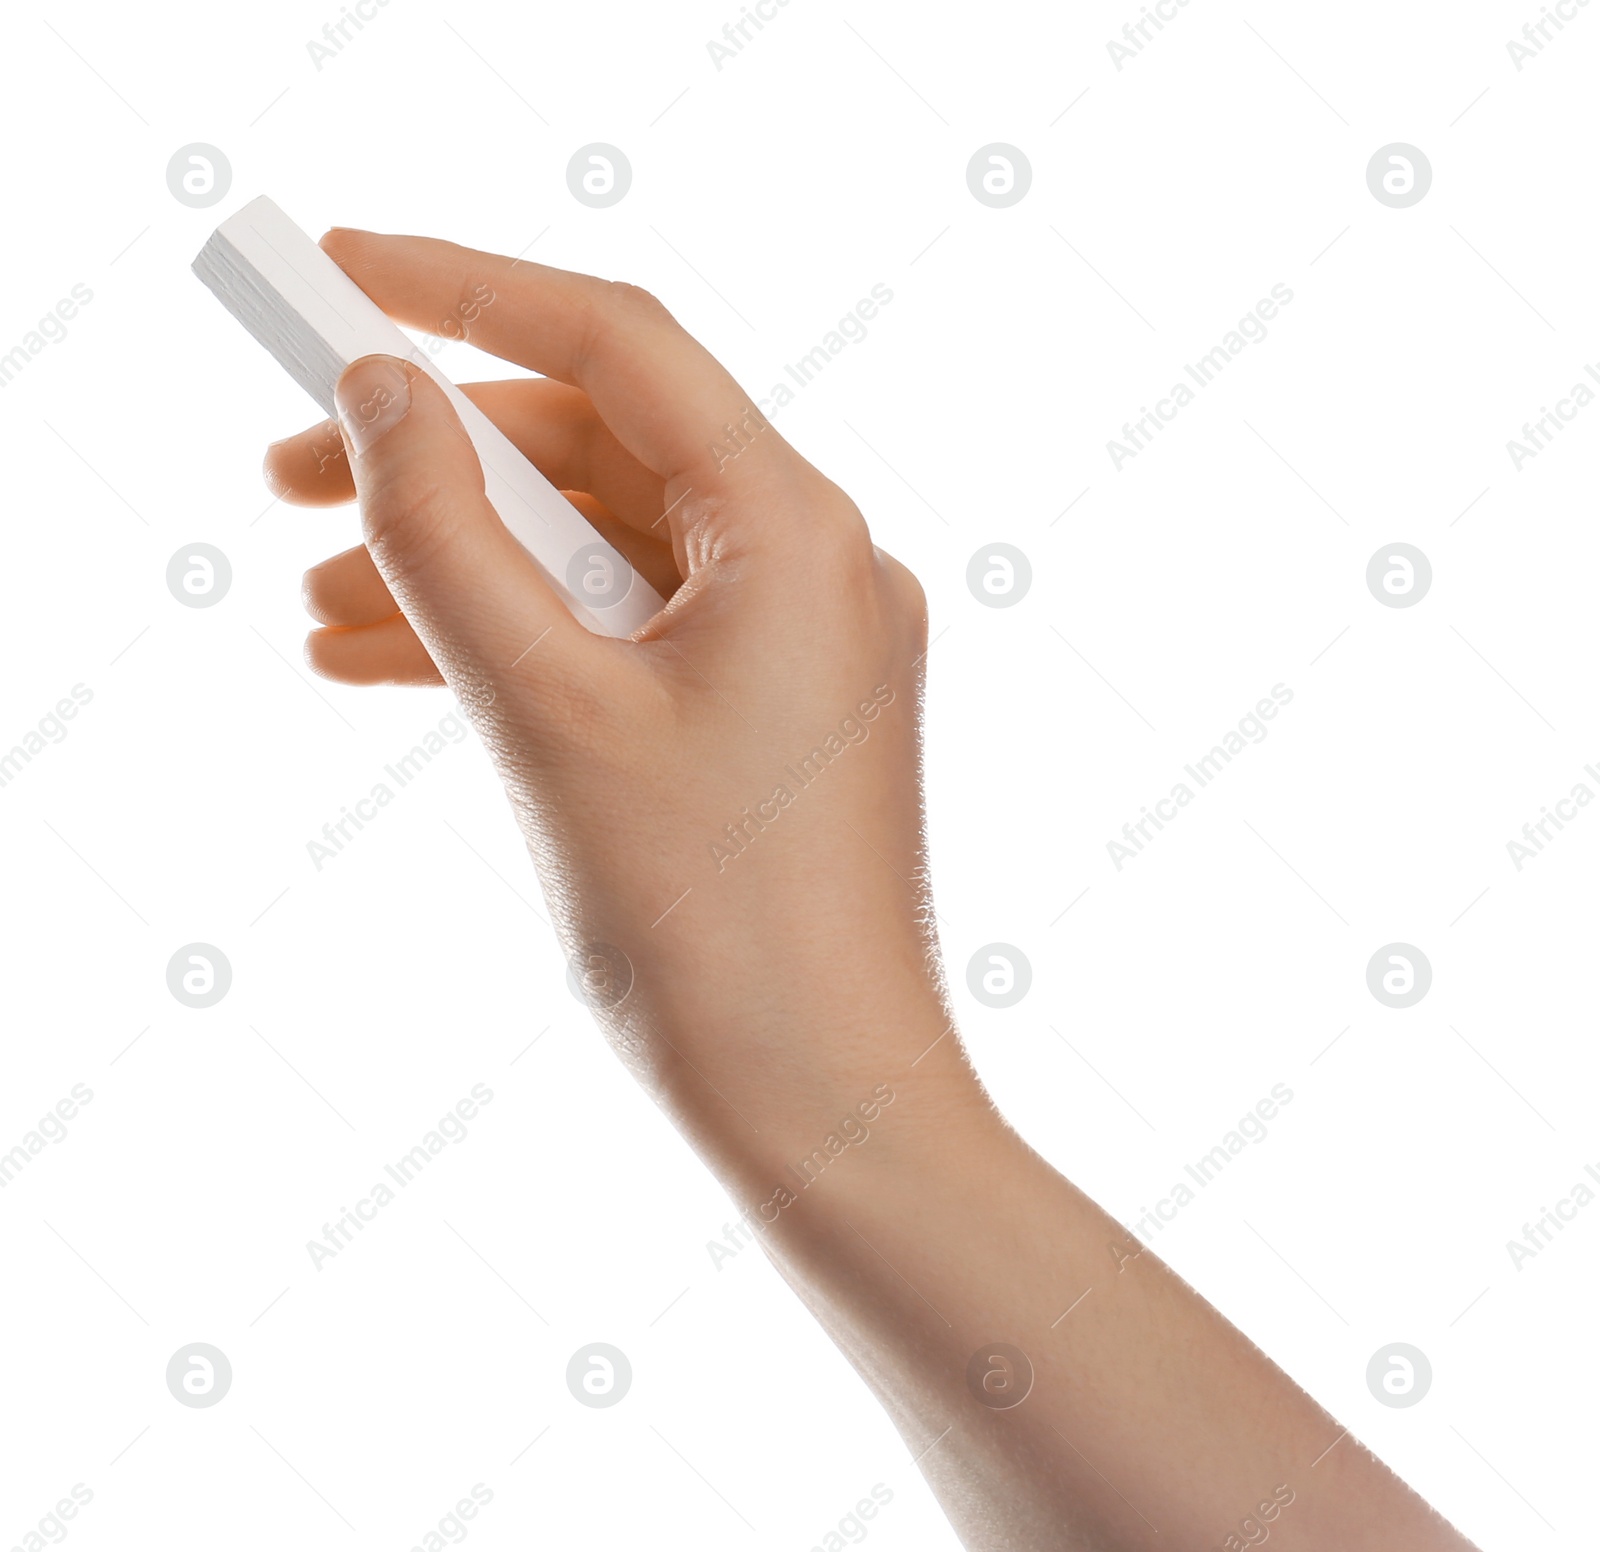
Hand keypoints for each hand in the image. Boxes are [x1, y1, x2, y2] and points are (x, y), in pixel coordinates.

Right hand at [264, 229, 977, 1187]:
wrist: (825, 1107)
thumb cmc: (715, 932)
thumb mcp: (545, 713)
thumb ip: (449, 540)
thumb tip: (383, 400)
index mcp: (795, 531)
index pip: (615, 348)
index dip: (463, 291)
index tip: (338, 271)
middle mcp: (815, 565)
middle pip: (602, 450)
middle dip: (442, 458)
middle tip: (288, 473)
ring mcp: (798, 644)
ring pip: (605, 552)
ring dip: (466, 564)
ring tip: (321, 601)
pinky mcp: (770, 716)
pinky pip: (631, 636)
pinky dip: (526, 639)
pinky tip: (395, 661)